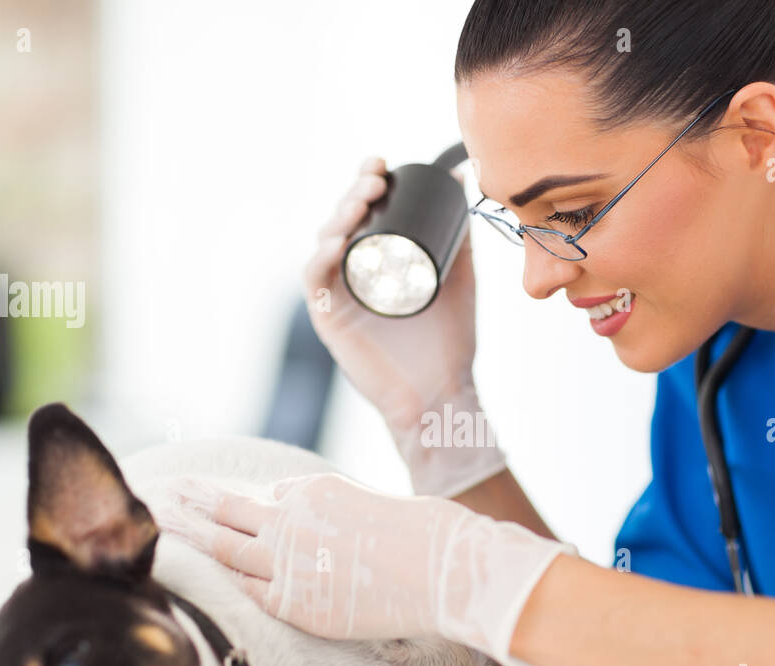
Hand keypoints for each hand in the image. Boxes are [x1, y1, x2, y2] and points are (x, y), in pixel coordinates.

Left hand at [158, 473, 576, 665]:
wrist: (445, 569)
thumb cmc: (432, 537)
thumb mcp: (382, 508)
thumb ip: (348, 515)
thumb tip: (343, 532)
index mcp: (315, 489)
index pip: (276, 495)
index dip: (263, 506)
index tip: (233, 503)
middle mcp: (293, 520)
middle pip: (230, 511)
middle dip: (195, 501)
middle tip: (166, 493)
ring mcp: (290, 563)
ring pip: (225, 548)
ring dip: (192, 536)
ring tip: (165, 526)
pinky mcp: (297, 604)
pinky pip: (251, 592)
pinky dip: (230, 583)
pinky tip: (207, 579)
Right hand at [302, 156, 506, 497]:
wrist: (442, 391)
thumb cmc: (450, 341)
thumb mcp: (460, 277)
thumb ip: (460, 234)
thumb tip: (460, 177)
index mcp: (379, 261)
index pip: (363, 214)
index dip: (365, 184)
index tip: (382, 164)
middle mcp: (353, 274)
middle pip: (341, 223)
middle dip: (353, 194)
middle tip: (375, 179)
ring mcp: (338, 296)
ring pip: (325, 245)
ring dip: (338, 217)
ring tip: (361, 199)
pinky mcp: (327, 320)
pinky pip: (314, 282)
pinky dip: (321, 258)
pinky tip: (337, 241)